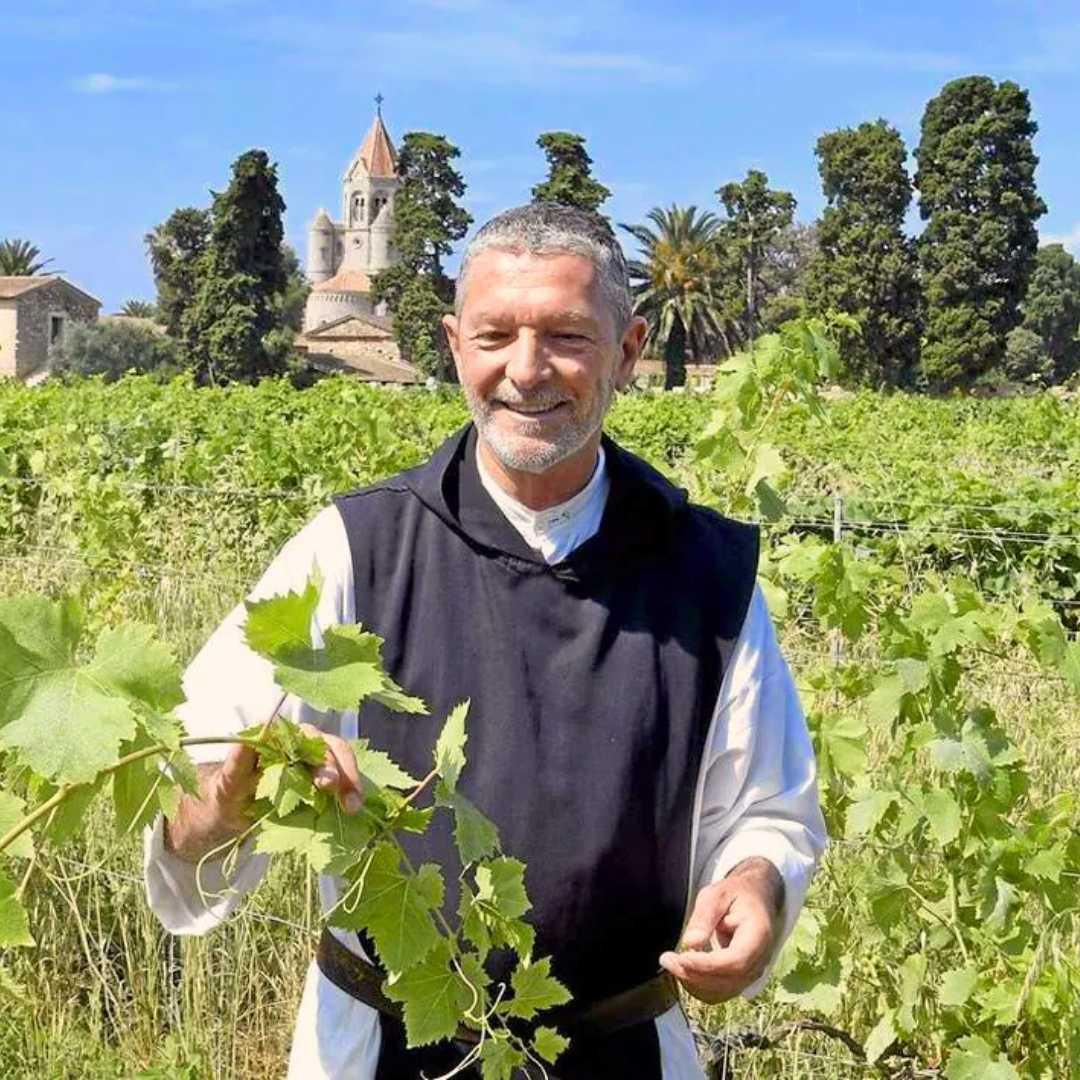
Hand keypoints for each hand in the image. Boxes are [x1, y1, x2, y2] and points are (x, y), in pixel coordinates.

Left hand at [164, 725, 362, 861]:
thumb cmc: (224, 797)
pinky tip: (352, 808)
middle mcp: (300, 746)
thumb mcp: (225, 784)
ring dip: (351, 782)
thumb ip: (237, 763)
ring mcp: (312, 764)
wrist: (226, 819)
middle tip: (347, 799)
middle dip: (342, 770)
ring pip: (341, 762)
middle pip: (331, 748)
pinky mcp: (318, 783)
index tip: (327, 783)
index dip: (323, 757)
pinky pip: (339, 781)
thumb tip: (251, 736)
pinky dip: (349, 792)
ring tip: (353, 807)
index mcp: (279, 739)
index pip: (309, 738)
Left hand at [658, 857, 783, 1003]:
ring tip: (671, 962)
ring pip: (722, 992)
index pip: (735, 960)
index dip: (707, 964)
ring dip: (693, 983)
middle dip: (694, 974)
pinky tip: (683, 968)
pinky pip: (720, 992)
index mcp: (759, 935)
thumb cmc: (736, 893)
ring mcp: (752, 973)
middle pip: (728, 981)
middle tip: (667, 959)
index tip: (682, 957)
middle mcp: (760, 960)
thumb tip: (691, 942)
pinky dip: (699, 986)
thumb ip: (705, 916)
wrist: (755, 899)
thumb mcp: (718, 893)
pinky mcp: (741, 979)